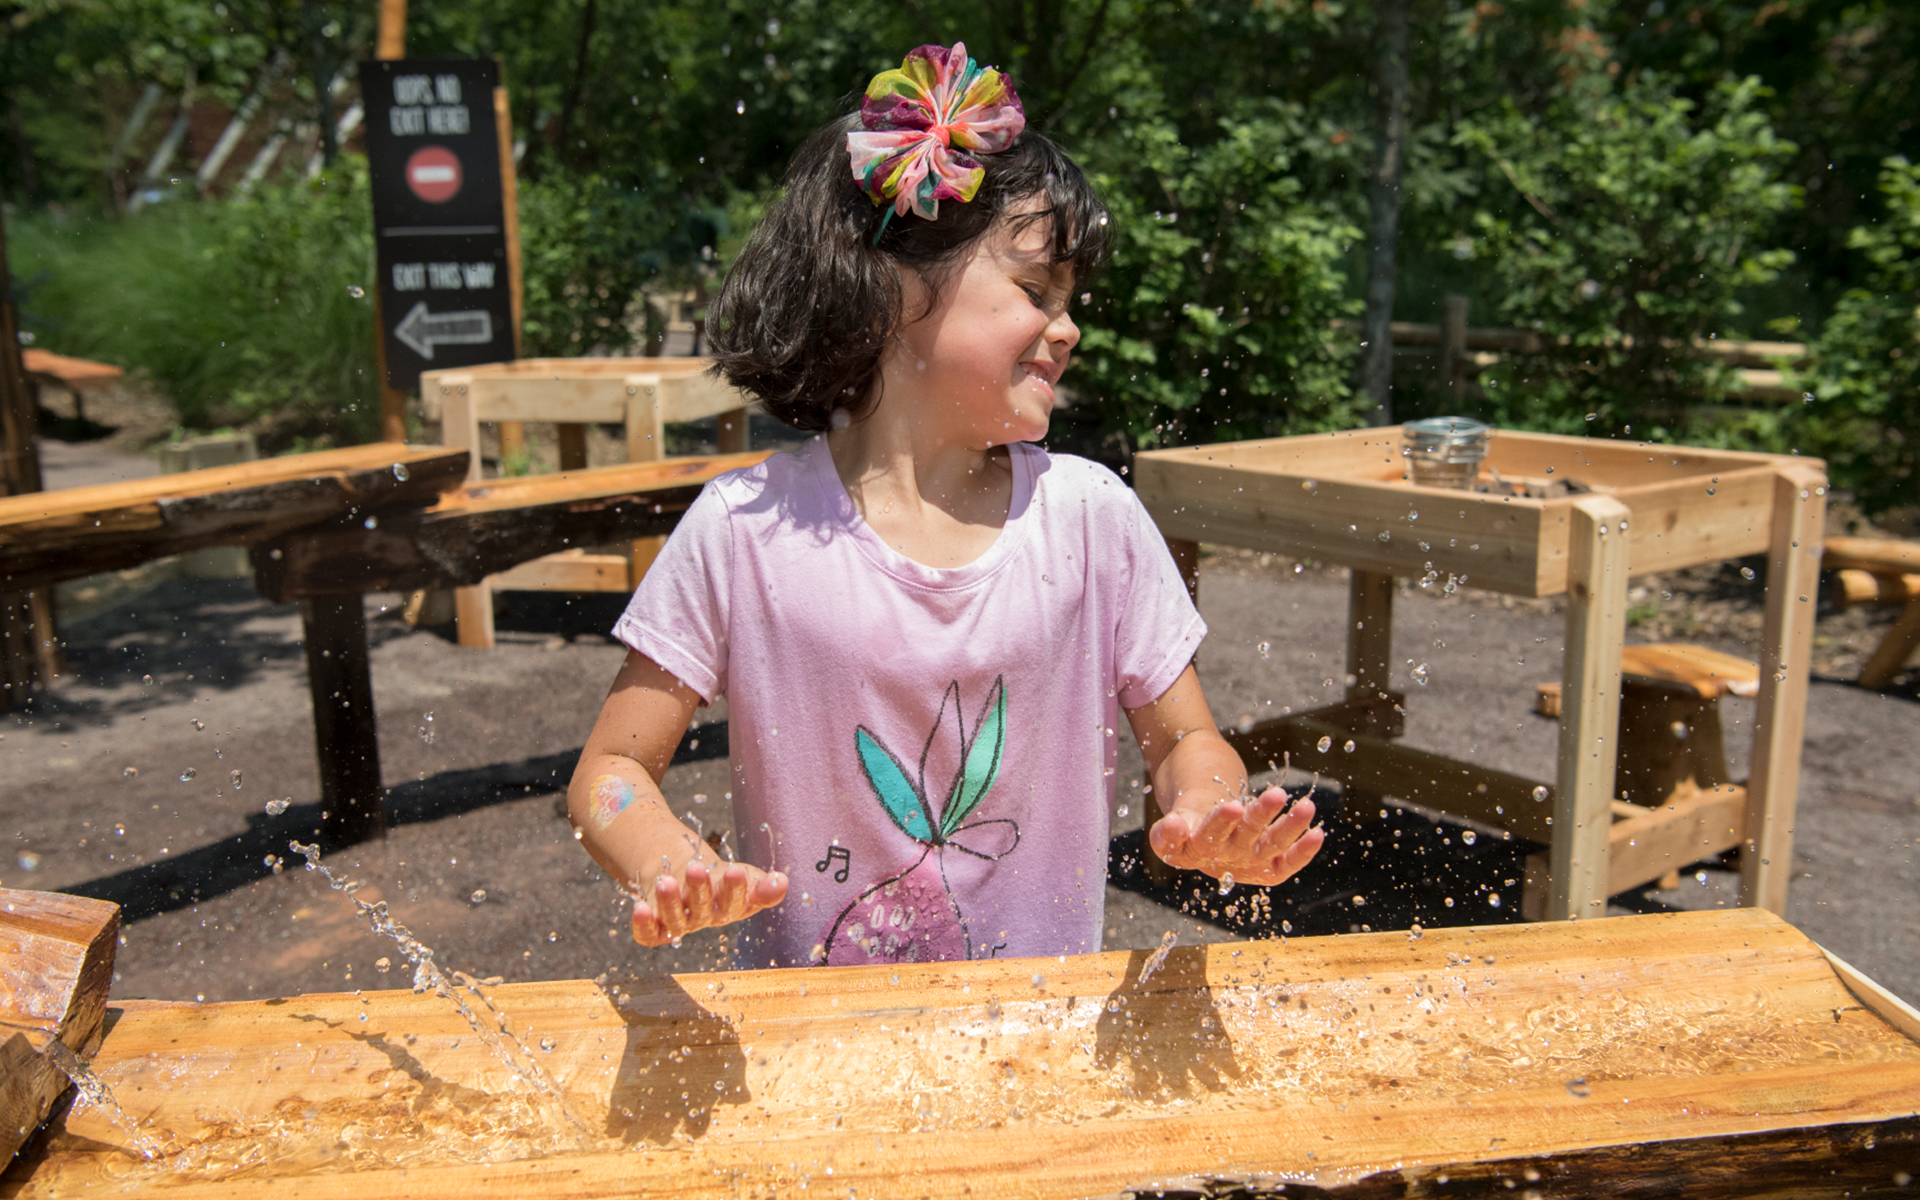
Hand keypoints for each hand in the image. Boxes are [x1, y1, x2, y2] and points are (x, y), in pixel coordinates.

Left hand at [632, 856, 787, 946]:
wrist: (681, 876)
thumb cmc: (719, 878)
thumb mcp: (743, 876)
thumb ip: (762, 884)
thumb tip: (782, 881)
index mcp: (731, 907)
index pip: (738, 901)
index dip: (737, 889)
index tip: (737, 870)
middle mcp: (706, 918)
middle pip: (705, 908)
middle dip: (700, 889)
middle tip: (697, 868)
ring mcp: (679, 925)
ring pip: (675, 918)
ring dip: (670, 901)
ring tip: (665, 880)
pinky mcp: (655, 931)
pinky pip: (648, 934)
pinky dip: (643, 924)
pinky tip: (638, 907)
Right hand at [1149, 788, 1322, 886]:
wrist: (1206, 836)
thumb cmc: (1190, 824)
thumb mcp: (1170, 826)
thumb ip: (1167, 832)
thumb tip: (1176, 826)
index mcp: (1195, 850)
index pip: (1204, 837)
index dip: (1215, 824)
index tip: (1226, 806)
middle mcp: (1224, 859)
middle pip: (1244, 838)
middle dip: (1261, 816)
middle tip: (1276, 794)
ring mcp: (1249, 863)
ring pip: (1271, 846)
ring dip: (1290, 827)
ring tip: (1306, 806)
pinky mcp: (1268, 867)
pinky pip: (1287, 864)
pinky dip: (1304, 851)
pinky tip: (1317, 833)